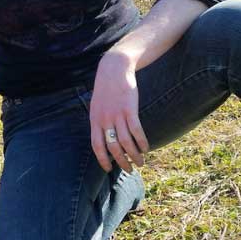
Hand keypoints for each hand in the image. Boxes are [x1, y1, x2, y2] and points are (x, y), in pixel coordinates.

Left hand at [89, 51, 149, 172]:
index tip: (108, 169)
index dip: (102, 159)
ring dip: (134, 155)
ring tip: (140, 162)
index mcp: (94, 120)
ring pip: (126, 142)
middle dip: (122, 162)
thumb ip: (100, 122)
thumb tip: (106, 138)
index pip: (96, 146)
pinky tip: (146, 148)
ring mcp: (117, 115)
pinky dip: (142, 142)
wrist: (114, 69)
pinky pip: (136, 130)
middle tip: (129, 170)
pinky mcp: (129, 109)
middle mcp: (104, 120)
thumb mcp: (97, 106)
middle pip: (113, 147)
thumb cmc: (106, 89)